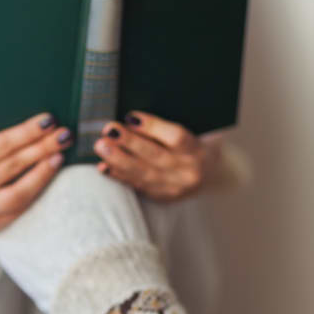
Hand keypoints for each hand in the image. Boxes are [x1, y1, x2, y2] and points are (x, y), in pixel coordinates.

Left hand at [93, 111, 221, 201]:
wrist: (213, 174)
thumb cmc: (196, 143)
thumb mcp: (195, 130)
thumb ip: (169, 125)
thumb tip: (134, 116)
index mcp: (199, 150)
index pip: (176, 137)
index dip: (152, 127)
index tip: (130, 116)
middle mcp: (188, 171)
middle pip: (155, 156)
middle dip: (129, 143)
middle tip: (108, 131)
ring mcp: (175, 187)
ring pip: (143, 174)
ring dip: (118, 160)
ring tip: (101, 147)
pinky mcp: (163, 197)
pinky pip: (138, 185)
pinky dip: (119, 175)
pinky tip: (104, 166)